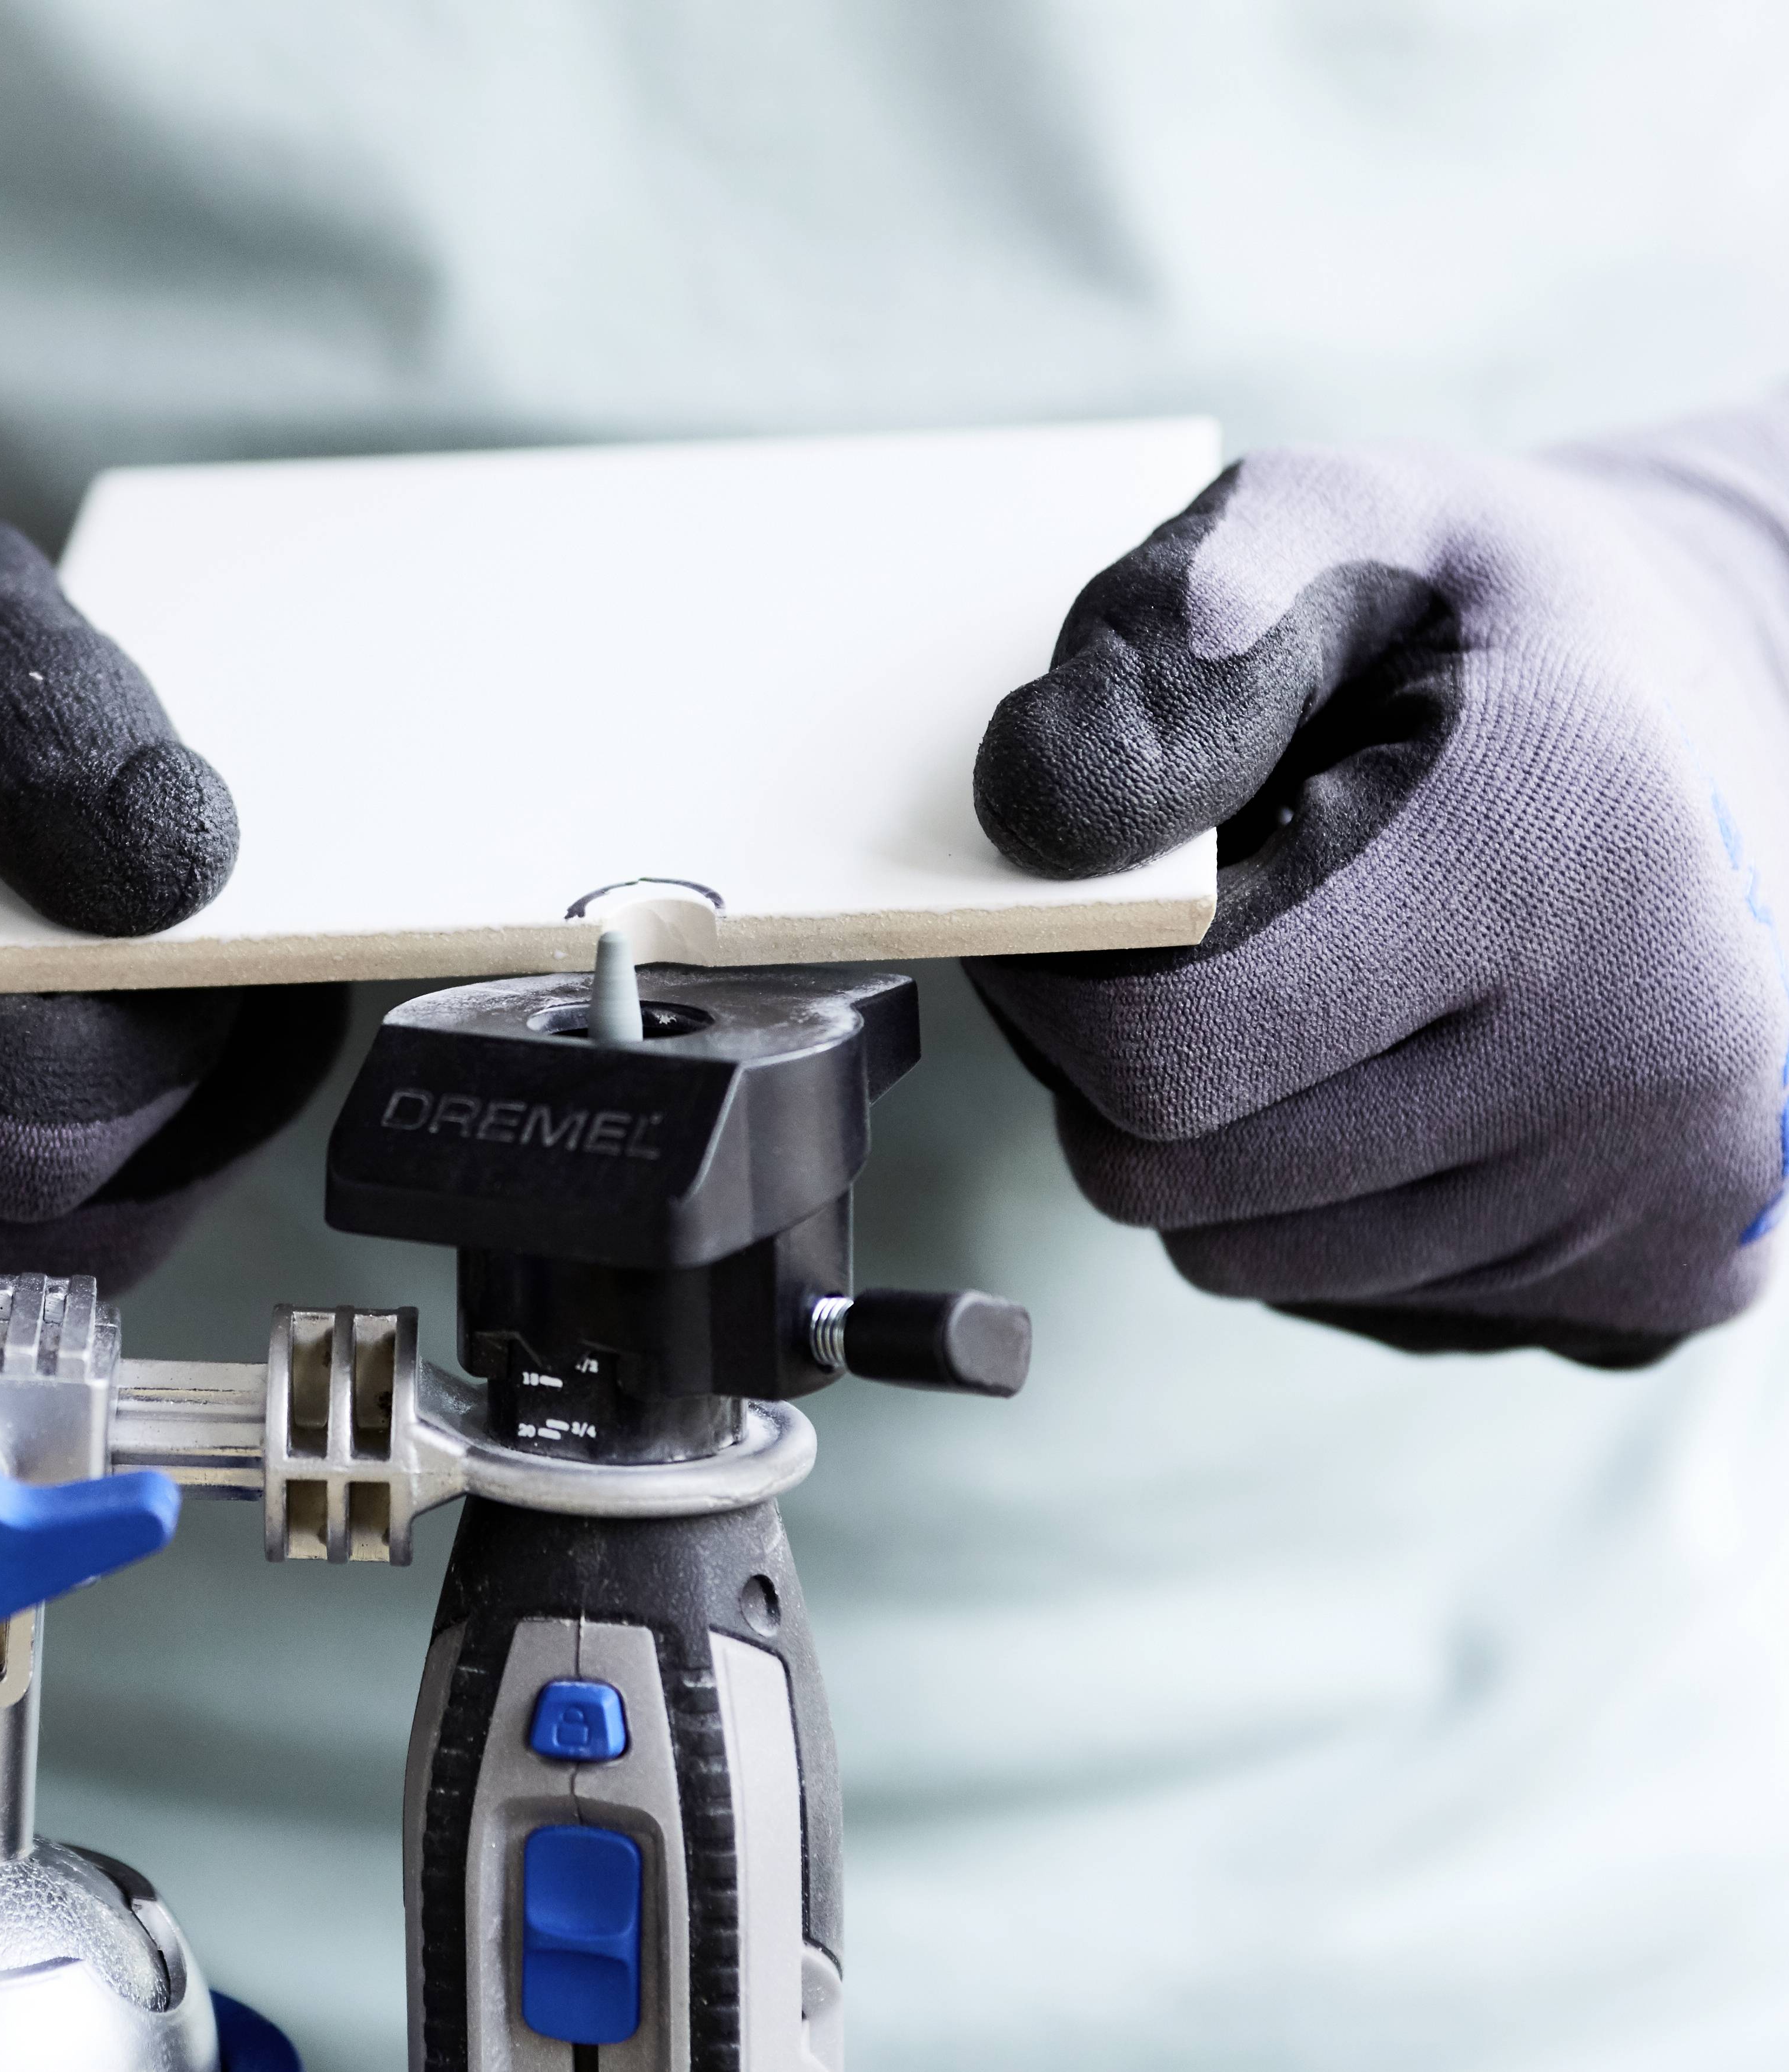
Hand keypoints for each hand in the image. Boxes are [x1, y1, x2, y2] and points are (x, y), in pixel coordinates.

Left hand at [969, 419, 1788, 1365]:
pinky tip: (1404, 1059)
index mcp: (1557, 857)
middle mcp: (1643, 1061)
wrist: (1754, 716)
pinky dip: (1320, 1193)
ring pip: (1239, 1253)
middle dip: (1109, 1059)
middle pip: (1170, 1175)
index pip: (1157, 1048)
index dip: (1051, 977)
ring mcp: (1662, 1206)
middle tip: (1179, 931)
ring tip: (1304, 980)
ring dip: (1210, 1132)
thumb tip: (1034, 814)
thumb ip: (1172, 630)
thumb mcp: (1340, 518)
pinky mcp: (1655, 1293)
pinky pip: (1347, 1294)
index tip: (1079, 892)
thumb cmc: (1502, 621)